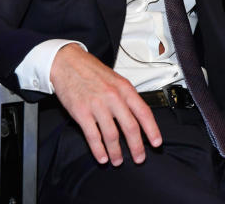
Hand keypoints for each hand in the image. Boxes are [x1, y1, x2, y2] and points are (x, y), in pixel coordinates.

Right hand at [49, 43, 161, 165]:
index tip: (156, 142)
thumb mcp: (117, 80)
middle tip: (139, 158)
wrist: (68, 63)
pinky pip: (92, 135)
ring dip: (116, 152)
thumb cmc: (93, 72)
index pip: (144, 112)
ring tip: (118, 161)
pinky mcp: (81, 112)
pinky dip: (98, 150)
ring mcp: (97, 105)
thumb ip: (127, 97)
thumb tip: (138, 116)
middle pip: (130, 127)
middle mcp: (113, 97)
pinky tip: (102, 157)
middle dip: (137, 146)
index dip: (152, 129)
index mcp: (125, 89)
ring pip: (111, 135)